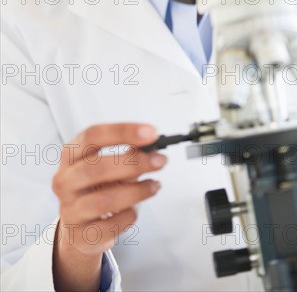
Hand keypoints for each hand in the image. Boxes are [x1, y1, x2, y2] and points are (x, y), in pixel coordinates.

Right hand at [51, 123, 166, 289]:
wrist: (79, 230)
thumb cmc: (95, 190)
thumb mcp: (107, 166)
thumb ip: (128, 155)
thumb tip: (153, 149)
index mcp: (71, 155)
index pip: (93, 135)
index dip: (123, 131)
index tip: (151, 133)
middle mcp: (65, 180)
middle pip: (96, 167)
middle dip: (134, 163)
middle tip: (159, 161)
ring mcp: (69, 210)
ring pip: (105, 200)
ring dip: (136, 191)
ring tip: (154, 186)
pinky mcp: (80, 236)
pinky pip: (111, 225)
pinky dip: (129, 215)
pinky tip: (135, 209)